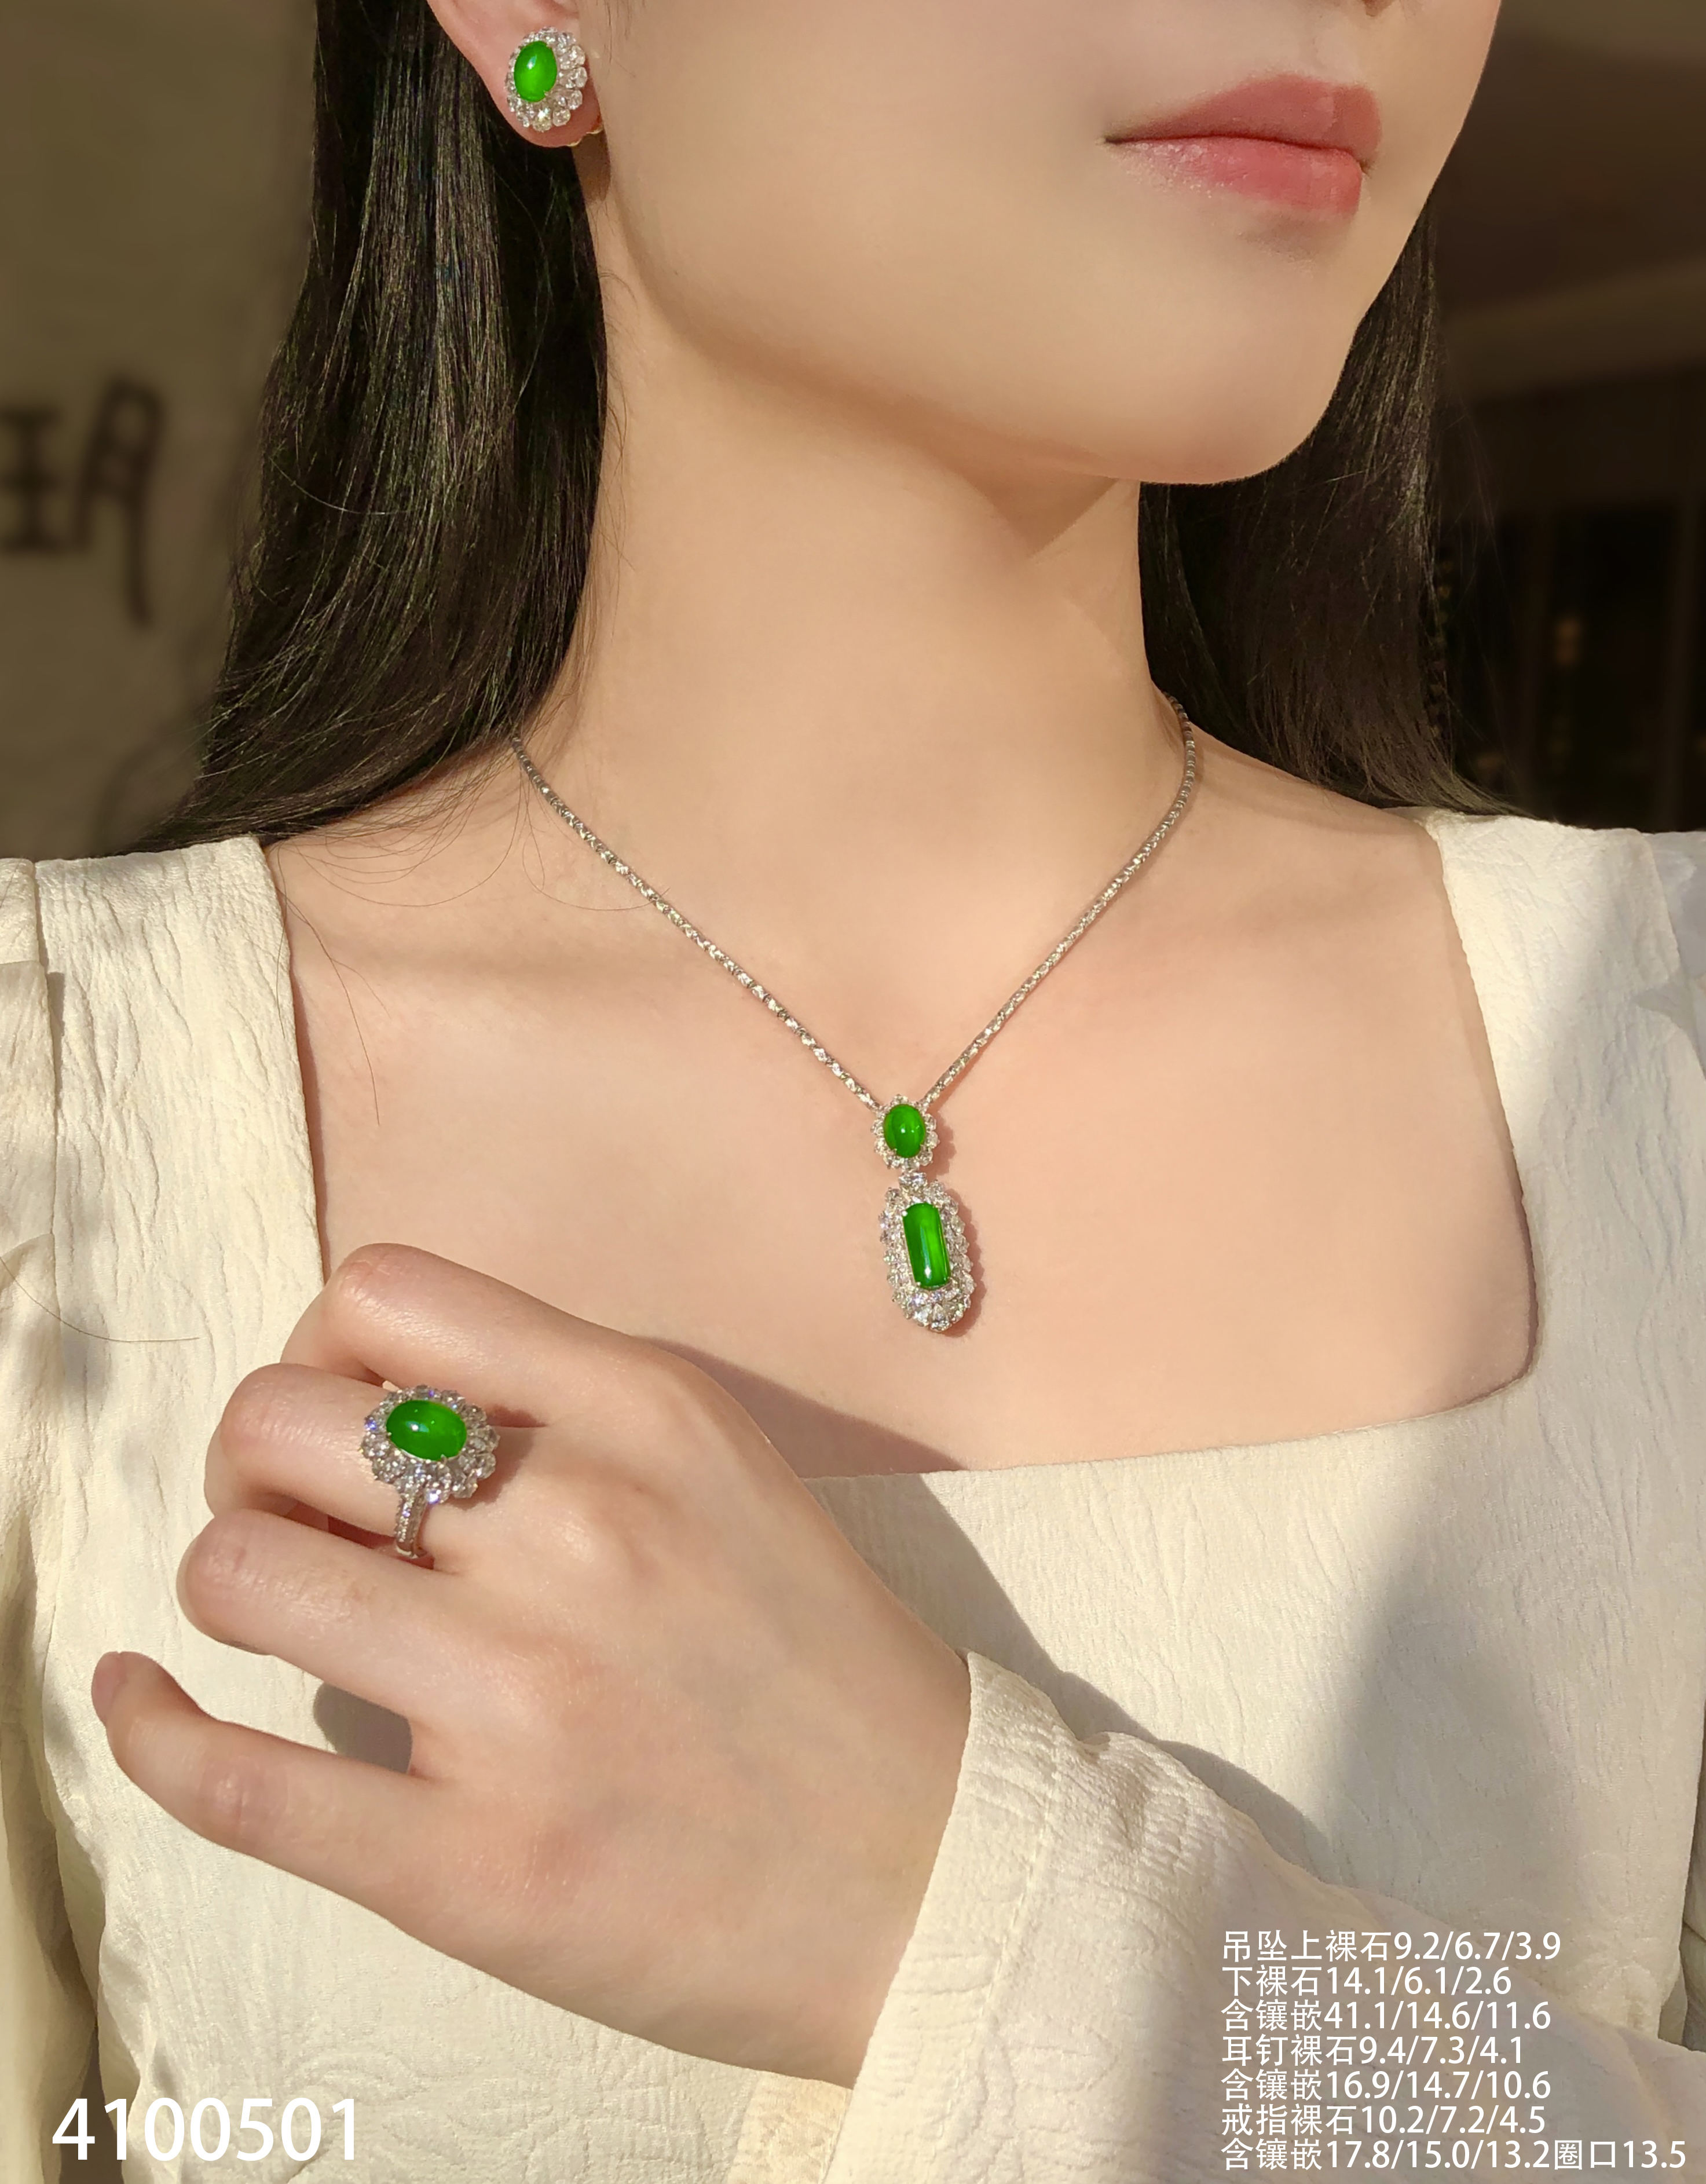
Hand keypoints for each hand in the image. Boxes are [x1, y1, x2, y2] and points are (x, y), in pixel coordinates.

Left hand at [91, 1245, 971, 2086]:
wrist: (935, 1872)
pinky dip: (153, 1733)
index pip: (380, 1296)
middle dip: (253, 1462)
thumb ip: (564, 1407)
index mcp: (648, 1417)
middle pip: (280, 1420)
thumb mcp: (725, 1469)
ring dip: (231, 1585)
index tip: (347, 1417)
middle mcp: (579, 1532)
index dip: (320, 1348)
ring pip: (240, 1573)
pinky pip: (236, 1781)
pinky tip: (147, 1705)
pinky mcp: (471, 1866)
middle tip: (301, 1522)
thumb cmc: (820, 1663)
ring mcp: (520, 1703)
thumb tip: (369, 1399)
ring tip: (285, 1618)